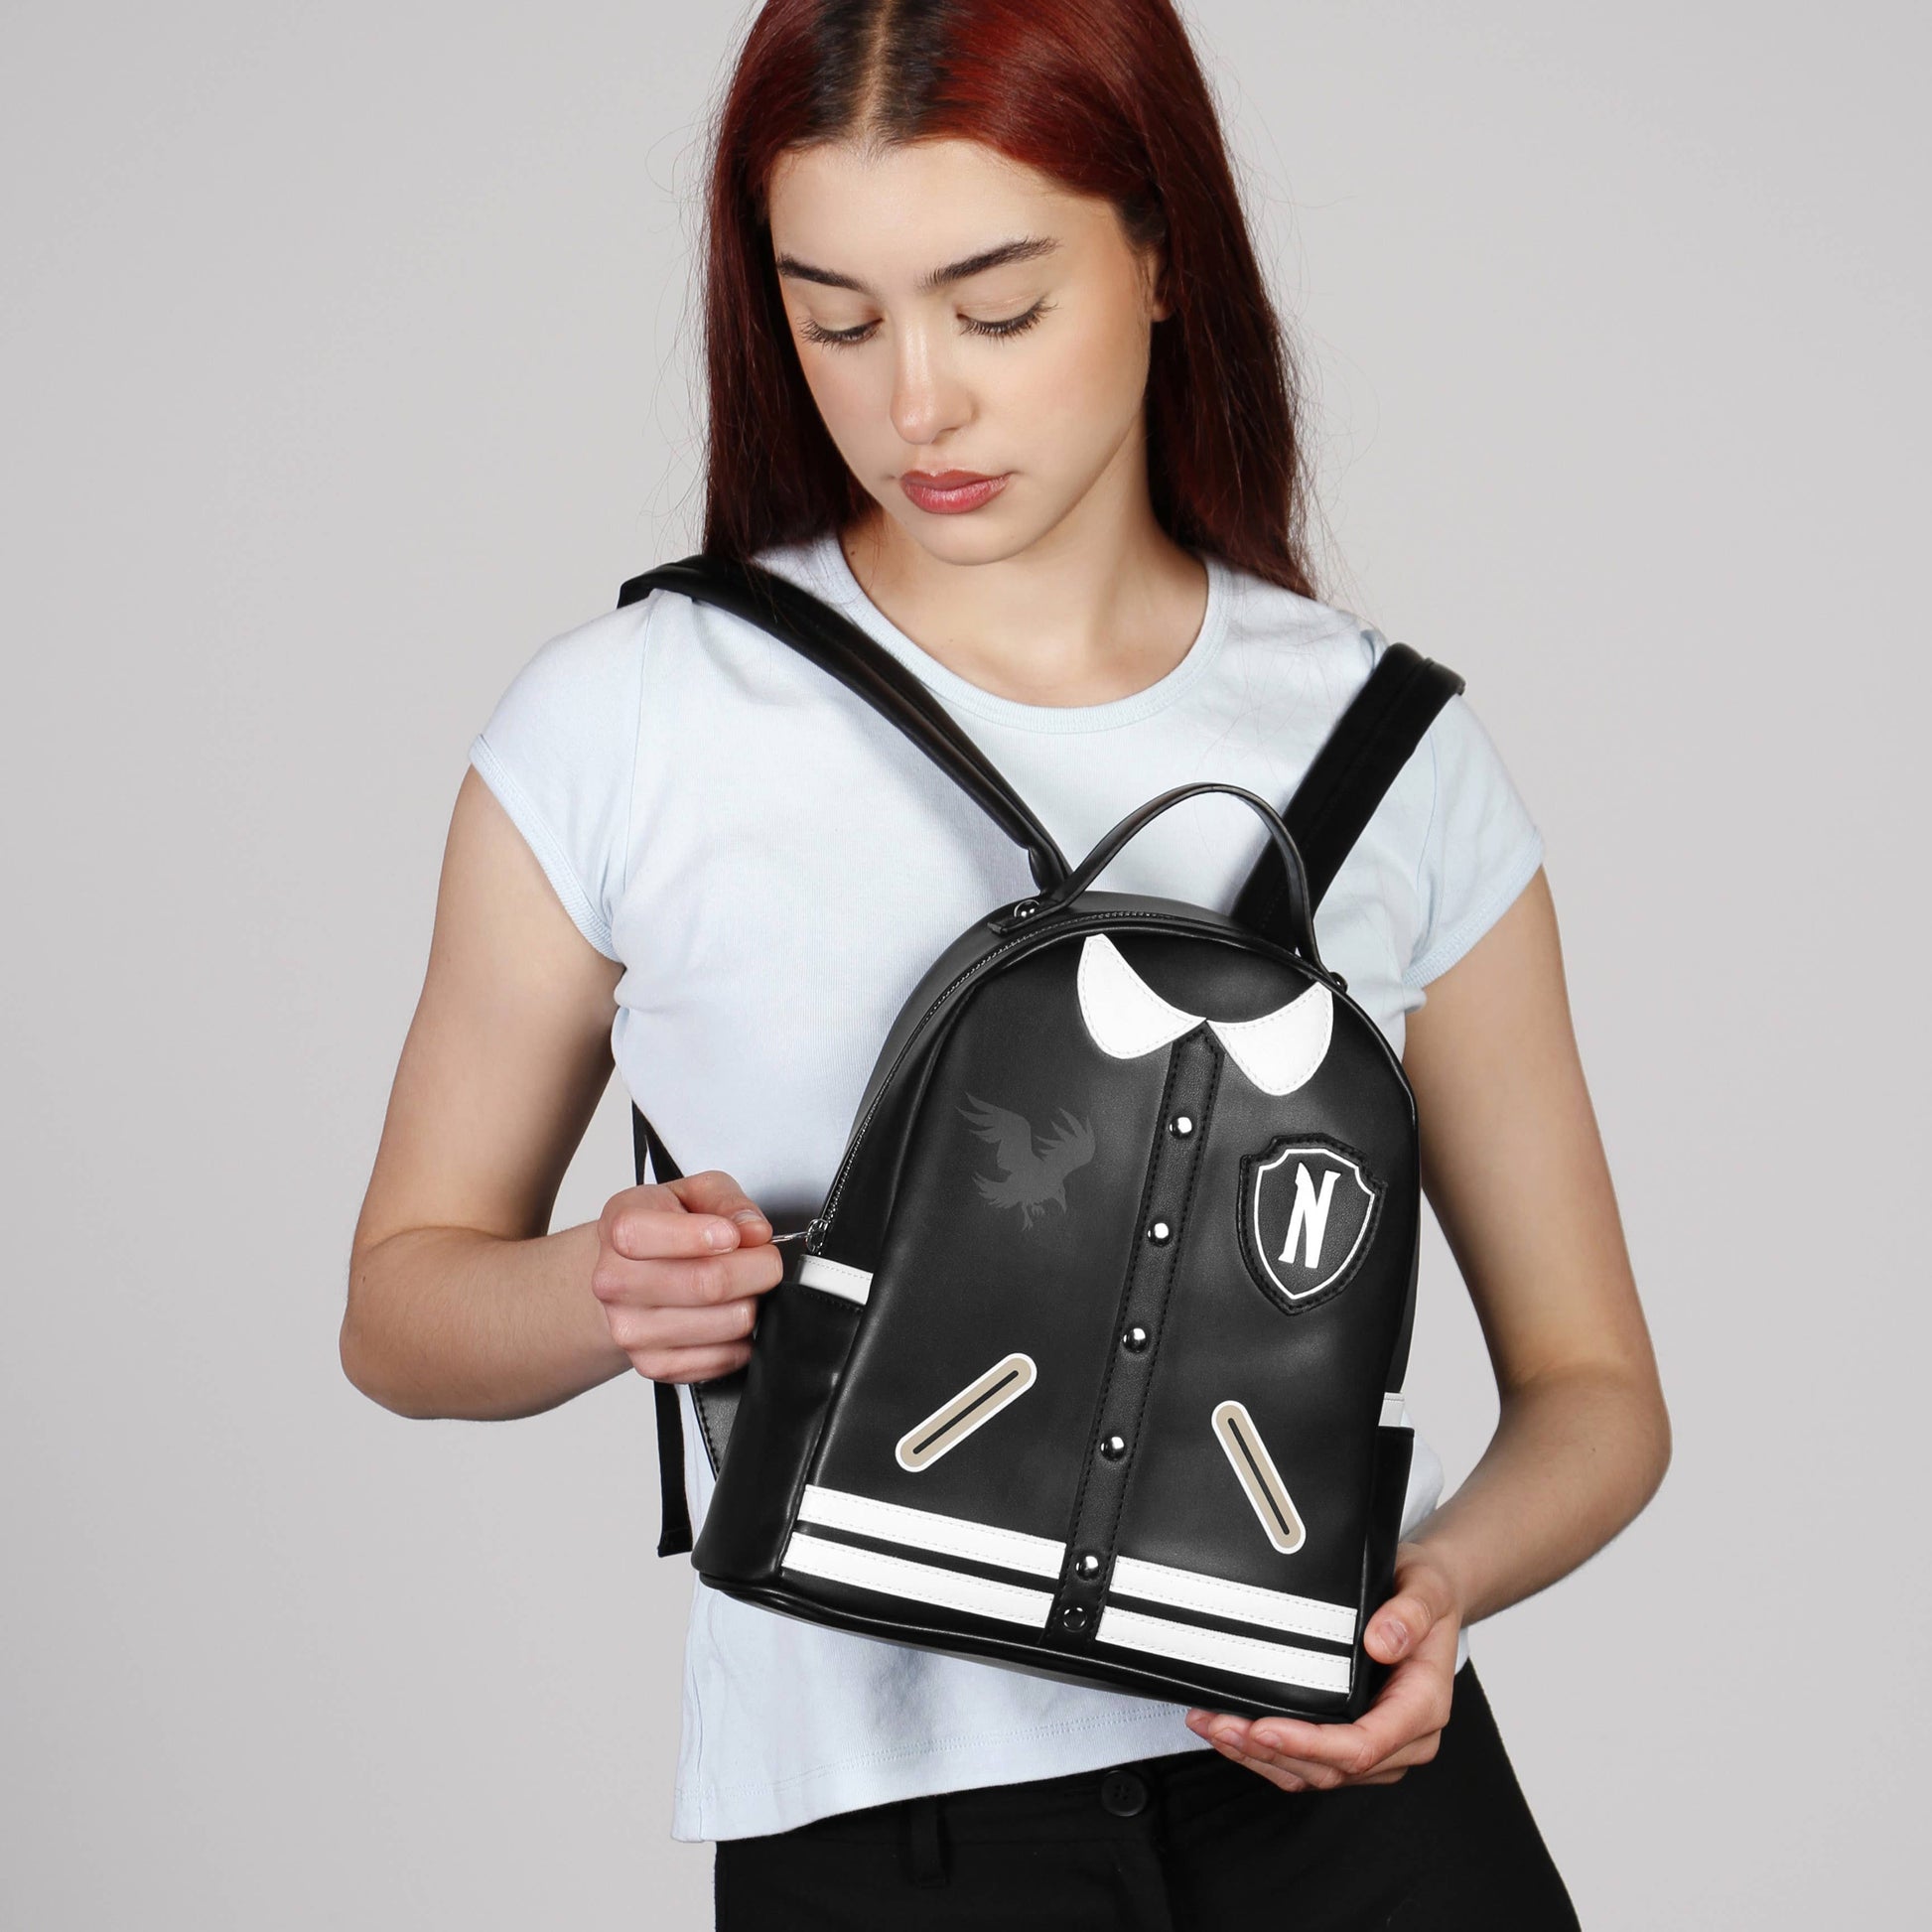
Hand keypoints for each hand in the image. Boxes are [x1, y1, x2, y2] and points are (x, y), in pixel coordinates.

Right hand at [590, 1170, 783, 1382]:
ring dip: (753, 1302)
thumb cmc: (663, 1228)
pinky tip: (730, 1314)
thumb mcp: (694, 1192)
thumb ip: (727, 1202)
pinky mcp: (653, 1366)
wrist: (628, 1276)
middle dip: (758, 1269)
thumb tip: (754, 1231)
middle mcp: (616, 1282)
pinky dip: (743, 1338)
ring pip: (725, 1323)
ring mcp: (631, 1330)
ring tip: (745, 1286)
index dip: (702, 1235)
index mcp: (621, 1227)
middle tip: (766, 1260)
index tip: (733, 1235)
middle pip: (706, 1284)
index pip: (647, 1236)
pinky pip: (724, 1358)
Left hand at [1182, 1545, 1461, 1790]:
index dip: (1312, 1744)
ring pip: (1316, 1775)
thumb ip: (1409, 1614)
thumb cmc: (1427, 1597)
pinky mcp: (1355, 1743)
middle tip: (1221, 1724)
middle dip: (1272, 1752)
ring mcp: (1380, 1748)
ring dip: (1262, 1758)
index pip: (1364, 1745)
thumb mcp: (1426, 1589)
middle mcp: (1404, 1739)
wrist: (1429, 1602)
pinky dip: (1269, 1755)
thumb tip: (1382, 1641)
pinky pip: (1311, 1765)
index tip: (1267, 1728)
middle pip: (1333, 1768)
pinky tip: (1234, 1733)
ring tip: (1215, 1727)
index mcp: (1422, 1708)